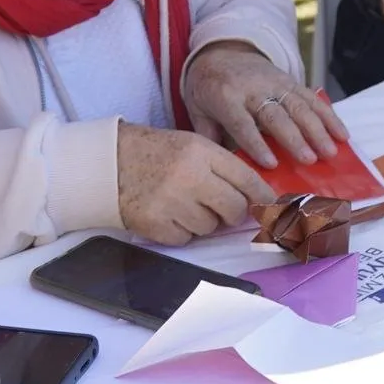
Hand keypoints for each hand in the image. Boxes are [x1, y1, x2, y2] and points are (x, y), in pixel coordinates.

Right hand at [116, 122, 275, 244]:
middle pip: (233, 208)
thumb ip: (222, 167)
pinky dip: (182, 231)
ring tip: (186, 204)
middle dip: (233, 213)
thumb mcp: (192, 145)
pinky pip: (185, 239)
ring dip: (204, 221)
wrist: (109, 162)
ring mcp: (171, 203)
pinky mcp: (155, 225)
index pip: (246, 179)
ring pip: (210, 227)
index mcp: (201, 152)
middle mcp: (189, 177)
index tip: (273, 206)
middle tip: (224, 208)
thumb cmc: (156, 152)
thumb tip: (254, 196)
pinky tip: (170, 214)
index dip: (263, 196)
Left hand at [184, 41, 348, 167]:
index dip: (256, 143)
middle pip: (276, 115)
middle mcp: (254, 88)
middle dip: (295, 138)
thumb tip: (222, 168)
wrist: (220, 51)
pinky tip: (341, 133)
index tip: (271, 164)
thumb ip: (208, 137)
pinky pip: (313, 98)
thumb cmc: (207, 88)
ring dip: (318, 129)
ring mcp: (275, 82)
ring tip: (330, 151)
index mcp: (226, 97)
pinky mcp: (291, 80)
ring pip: (299, 105)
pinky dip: (329, 116)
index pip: (242, 122)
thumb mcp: (197, 110)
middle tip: (310, 160)